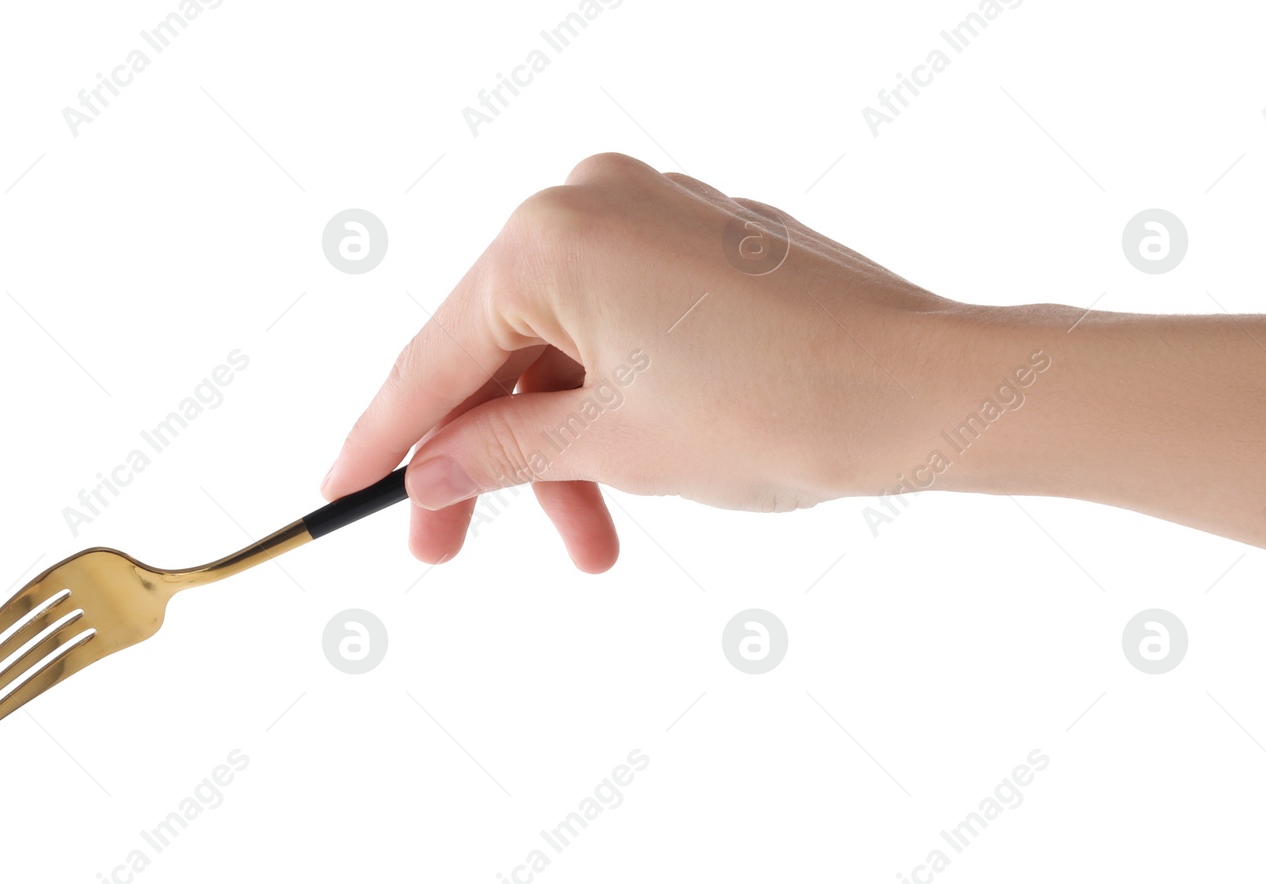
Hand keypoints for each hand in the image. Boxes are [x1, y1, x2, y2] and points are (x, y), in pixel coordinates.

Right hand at [319, 152, 972, 570]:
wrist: (928, 392)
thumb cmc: (779, 407)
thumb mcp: (611, 444)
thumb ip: (497, 450)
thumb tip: (426, 468)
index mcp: (551, 235)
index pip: (436, 356)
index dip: (383, 435)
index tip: (337, 490)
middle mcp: (591, 201)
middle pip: (495, 350)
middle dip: (480, 459)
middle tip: (444, 547)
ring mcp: (651, 215)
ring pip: (561, 349)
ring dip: (560, 449)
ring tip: (592, 544)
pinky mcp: (699, 243)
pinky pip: (616, 327)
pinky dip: (606, 403)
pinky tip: (625, 475)